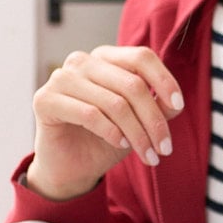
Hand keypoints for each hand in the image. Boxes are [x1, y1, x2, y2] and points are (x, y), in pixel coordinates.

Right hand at [27, 46, 184, 199]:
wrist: (72, 166)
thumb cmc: (106, 139)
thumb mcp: (139, 121)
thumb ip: (157, 106)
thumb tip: (174, 102)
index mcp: (106, 58)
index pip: (141, 57)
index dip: (164, 80)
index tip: (178, 106)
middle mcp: (82, 61)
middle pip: (132, 84)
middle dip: (154, 121)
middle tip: (164, 148)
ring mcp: (61, 77)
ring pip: (115, 103)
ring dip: (137, 134)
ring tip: (148, 155)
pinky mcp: (45, 100)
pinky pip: (90, 114)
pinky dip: (111, 132)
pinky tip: (119, 144)